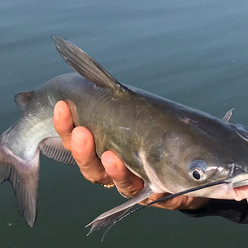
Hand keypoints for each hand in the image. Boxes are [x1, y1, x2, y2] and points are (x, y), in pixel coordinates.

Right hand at [53, 101, 208, 210]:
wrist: (187, 163)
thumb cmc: (151, 132)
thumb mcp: (131, 110)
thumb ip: (108, 90)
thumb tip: (69, 51)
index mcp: (101, 149)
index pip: (76, 140)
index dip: (65, 125)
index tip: (61, 105)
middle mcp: (112, 170)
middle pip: (90, 166)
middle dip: (83, 151)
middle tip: (82, 132)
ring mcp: (134, 184)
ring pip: (117, 183)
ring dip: (113, 171)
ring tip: (111, 156)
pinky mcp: (157, 194)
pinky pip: (151, 196)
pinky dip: (152, 192)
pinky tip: (151, 185)